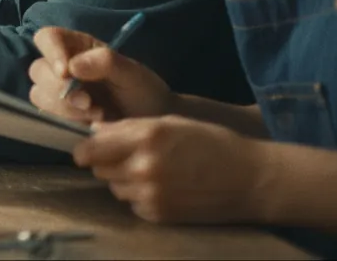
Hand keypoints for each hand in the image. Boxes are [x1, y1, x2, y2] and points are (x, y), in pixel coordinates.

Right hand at [29, 26, 173, 122]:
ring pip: (39, 95)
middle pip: (38, 70)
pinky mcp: (58, 115)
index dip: (51, 52)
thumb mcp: (133, 74)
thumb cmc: (144, 92)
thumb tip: (72, 66)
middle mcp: (62, 66)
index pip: (48, 38)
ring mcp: (58, 92)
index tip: (66, 73)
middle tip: (88, 103)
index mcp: (77, 46)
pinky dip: (65, 122)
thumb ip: (106, 63)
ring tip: (97, 116)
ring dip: (64, 108)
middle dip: (59, 89)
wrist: (151, 124)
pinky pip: (47, 117)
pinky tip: (89, 126)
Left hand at [76, 116, 267, 223]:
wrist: (250, 179)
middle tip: (129, 158)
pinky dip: (141, 197)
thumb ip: (129, 127)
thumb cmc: (212, 144)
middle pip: (99, 169)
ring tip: (153, 172)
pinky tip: (164, 187)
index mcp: (146, 136)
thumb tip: (94, 132)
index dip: (85, 150)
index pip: (90, 149)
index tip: (86, 150)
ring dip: (124, 180)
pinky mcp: (159, 214)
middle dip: (107, 163)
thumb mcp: (171, 123)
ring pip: (115, 187)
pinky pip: (133, 204)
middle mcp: (144, 166)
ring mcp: (150, 193)